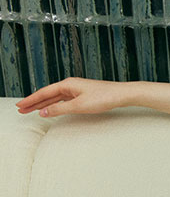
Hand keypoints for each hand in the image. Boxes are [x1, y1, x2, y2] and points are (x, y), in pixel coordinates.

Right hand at [15, 77, 130, 117]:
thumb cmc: (104, 97)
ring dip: (43, 104)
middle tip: (21, 109)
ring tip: (31, 110)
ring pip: (55, 98)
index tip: (20, 105)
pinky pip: (63, 100)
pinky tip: (51, 108)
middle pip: (47, 94)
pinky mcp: (82, 95)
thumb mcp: (79, 106)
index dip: (31, 100)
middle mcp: (70, 85)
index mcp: (67, 84)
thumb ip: (60, 109)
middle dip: (33, 102)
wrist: (122, 94)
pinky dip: (54, 104)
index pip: (44, 93)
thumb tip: (43, 112)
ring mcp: (76, 90)